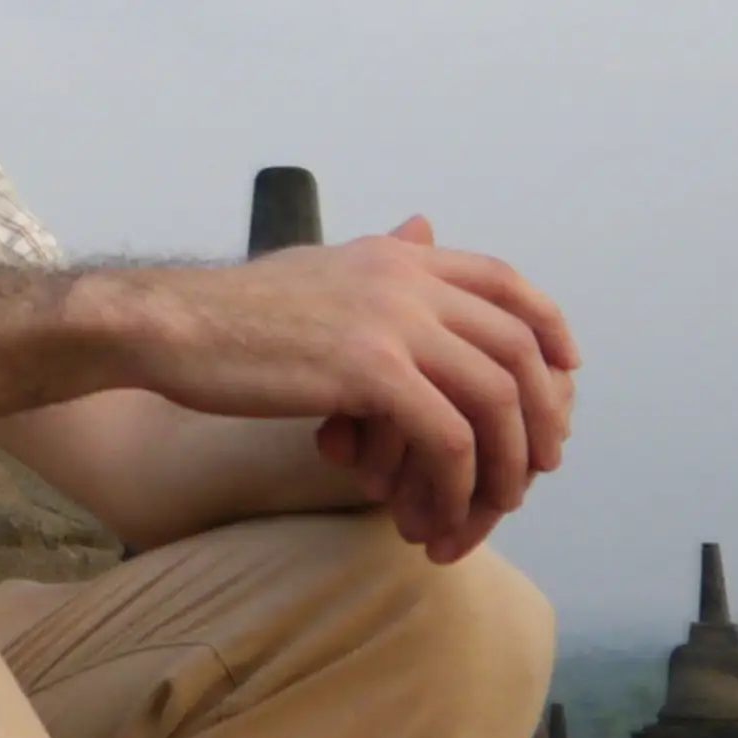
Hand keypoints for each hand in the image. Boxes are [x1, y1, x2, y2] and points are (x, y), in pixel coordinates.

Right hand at [116, 221, 575, 561]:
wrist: (171, 326)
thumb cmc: (234, 312)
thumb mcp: (322, 266)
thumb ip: (381, 256)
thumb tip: (423, 227)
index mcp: (399, 256)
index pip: (507, 281)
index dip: (549, 328)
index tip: (566, 373)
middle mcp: (407, 279)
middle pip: (520, 347)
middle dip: (542, 416)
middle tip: (537, 466)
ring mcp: (392, 321)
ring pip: (496, 398)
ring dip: (504, 463)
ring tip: (492, 507)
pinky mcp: (369, 370)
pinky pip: (446, 436)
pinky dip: (456, 482)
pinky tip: (436, 510)